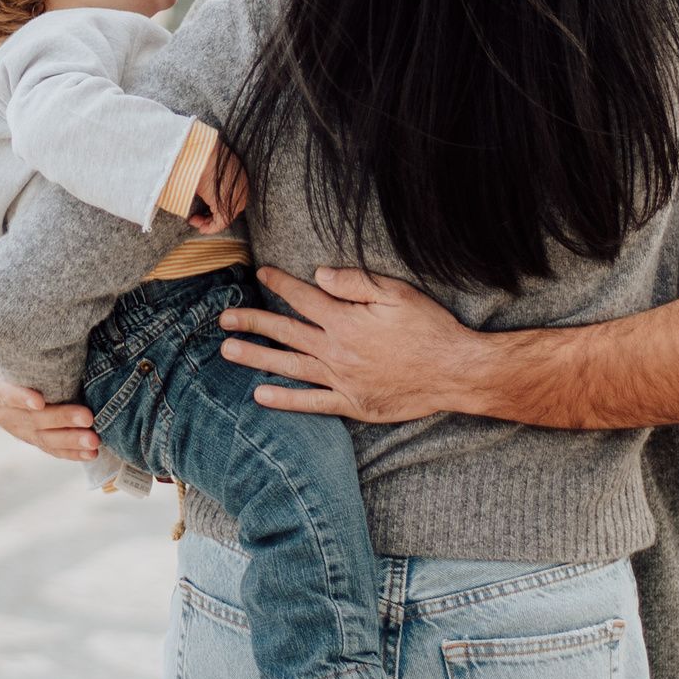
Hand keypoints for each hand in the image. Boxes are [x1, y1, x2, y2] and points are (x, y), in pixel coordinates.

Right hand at [0, 329, 99, 461]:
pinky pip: (49, 446)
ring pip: (42, 437)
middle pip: (29, 419)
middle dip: (60, 418)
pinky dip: (70, 451)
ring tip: (93, 441)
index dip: (18, 397)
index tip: (38, 399)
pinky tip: (90, 453)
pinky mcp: (29, 434)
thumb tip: (39, 307)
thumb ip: (12, 332)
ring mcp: (14, 425)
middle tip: (86, 417)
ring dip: (69, 439)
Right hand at [188, 144, 248, 235]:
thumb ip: (211, 181)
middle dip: (210, 215)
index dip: (216, 205)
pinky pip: (221, 223)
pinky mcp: (228, 207)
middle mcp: (242, 190)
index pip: (230, 197)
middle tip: (196, 217)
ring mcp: (236, 199)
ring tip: (195, 221)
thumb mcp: (210, 169)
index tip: (204, 207)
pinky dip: (210, 228)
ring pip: (225, 217)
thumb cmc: (202, 157)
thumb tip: (203, 188)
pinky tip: (201, 228)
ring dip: (208, 222)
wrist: (201, 154)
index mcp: (240, 178)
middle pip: (228, 209)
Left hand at [216, 265, 489, 421]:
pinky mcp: (353, 403)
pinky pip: (311, 403)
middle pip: (286, 332)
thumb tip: (320, 274)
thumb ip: (355, 282)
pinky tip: (260, 395)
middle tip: (224, 318)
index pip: (303, 297)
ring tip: (228, 351)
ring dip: (257, 357)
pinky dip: (285, 400)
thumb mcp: (398, 293)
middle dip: (253, 322)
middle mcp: (337, 350)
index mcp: (346, 320)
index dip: (280, 283)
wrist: (454, 372)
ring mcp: (342, 379)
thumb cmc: (430, 328)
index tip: (260, 274)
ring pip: (290, 366)